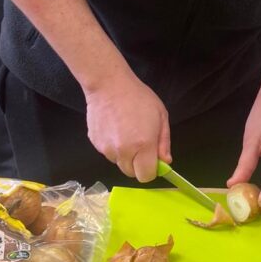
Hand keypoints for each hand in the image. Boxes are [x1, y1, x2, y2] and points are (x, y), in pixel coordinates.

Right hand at [84, 68, 170, 182]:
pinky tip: (115, 128)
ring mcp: (107, 149)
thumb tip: (165, 161)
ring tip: (126, 132)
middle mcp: (124, 151)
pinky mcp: (95, 144)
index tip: (152, 158)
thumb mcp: (161, 116)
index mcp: (143, 145)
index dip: (151, 169)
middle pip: (131, 173)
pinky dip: (113, 147)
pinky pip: (108, 153)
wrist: (109, 85)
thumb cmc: (138, 97)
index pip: (146, 176)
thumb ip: (164, 142)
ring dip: (124, 155)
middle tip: (140, 144)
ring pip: (119, 163)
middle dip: (137, 163)